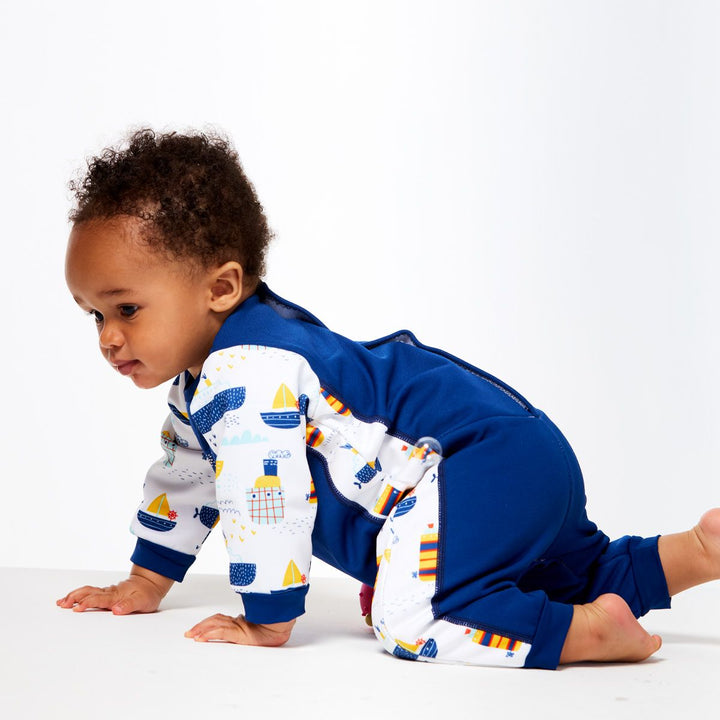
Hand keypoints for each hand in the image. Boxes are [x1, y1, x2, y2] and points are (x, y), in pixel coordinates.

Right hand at [56, 566, 173, 614]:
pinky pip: (91, 592)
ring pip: (88, 591)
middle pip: (89, 592)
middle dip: (74, 598)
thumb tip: (117, 610)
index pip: (99, 599)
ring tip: (61, 602)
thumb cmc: (147, 593)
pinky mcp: (107, 593)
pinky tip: (73, 599)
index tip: (76, 608)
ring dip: (74, 595)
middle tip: (62, 604)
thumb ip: (129, 605)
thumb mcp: (143, 601)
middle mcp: (109, 593)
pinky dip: (80, 595)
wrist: (151, 583)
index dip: (87, 603)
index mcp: (116, 596)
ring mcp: (107, 592)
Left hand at [184, 614, 294, 646]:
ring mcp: (238, 626)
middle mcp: (237, 622)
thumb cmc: (272, 629)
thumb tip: (244, 627)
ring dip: (201, 630)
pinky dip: (210, 634)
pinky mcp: (240, 632)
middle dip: (200, 626)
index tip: (196, 631)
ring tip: (192, 635)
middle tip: (189, 633)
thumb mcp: (255, 631)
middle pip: (214, 621)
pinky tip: (202, 638)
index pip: (219, 619)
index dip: (207, 623)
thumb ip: (246, 629)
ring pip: (215, 625)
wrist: (282, 626)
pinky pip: (221, 632)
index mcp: (239, 622)